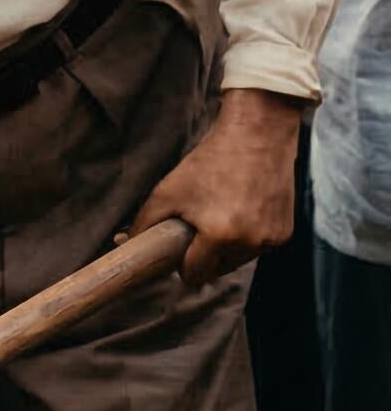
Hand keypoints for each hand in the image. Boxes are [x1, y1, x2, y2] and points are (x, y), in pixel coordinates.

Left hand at [130, 87, 302, 286]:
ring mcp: (271, 239)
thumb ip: (144, 224)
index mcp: (220, 236)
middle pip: (216, 271)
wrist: (257, 134)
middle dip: (204, 256)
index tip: (179, 249)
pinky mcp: (285, 232)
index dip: (182, 265)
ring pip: (237, 261)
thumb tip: (124, 244)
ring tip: (221, 213)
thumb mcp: (167, 191)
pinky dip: (247, 237)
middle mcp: (250, 243)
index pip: (194, 275)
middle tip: (200, 225)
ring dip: (227, 248)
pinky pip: (257, 248)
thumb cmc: (208, 163)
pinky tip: (242, 210)